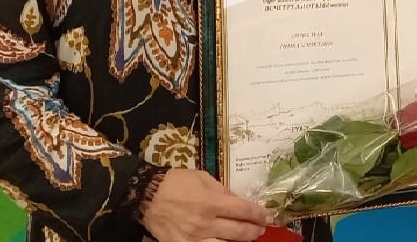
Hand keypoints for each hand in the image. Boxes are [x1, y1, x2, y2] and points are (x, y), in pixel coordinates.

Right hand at [140, 168, 272, 241]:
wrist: (147, 195)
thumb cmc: (177, 182)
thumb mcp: (204, 179)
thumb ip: (224, 192)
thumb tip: (240, 203)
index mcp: (211, 203)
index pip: (244, 211)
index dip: (260, 215)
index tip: (269, 216)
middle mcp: (204, 224)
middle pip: (239, 233)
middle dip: (255, 231)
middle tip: (261, 228)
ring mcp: (193, 239)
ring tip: (246, 237)